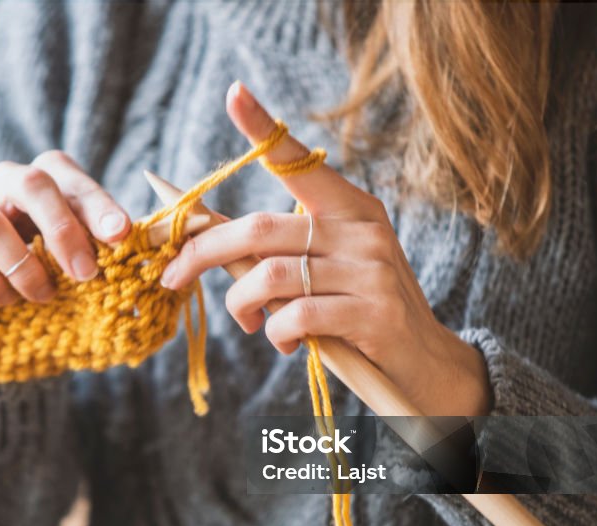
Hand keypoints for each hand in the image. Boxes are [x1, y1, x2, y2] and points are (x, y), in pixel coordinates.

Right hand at [0, 151, 129, 305]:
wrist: (0, 279)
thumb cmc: (54, 258)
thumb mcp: (85, 247)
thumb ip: (107, 245)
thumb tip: (137, 252)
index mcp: (49, 175)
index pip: (72, 179)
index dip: (98, 205)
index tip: (120, 235)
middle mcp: (8, 181)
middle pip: (31, 184)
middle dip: (62, 232)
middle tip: (85, 274)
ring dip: (21, 266)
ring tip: (43, 295)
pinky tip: (6, 299)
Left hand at [160, 82, 490, 416]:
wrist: (424, 359)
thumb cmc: (358, 309)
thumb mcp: (325, 268)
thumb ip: (278, 251)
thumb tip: (207, 238)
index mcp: (349, 207)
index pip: (300, 160)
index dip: (264, 128)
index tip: (233, 93)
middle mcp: (362, 229)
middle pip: (260, 228)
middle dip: (203, 252)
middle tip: (172, 276)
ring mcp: (371, 270)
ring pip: (271, 276)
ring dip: (240, 304)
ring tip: (247, 322)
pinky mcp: (374, 313)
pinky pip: (297, 316)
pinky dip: (275, 332)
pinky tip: (282, 341)